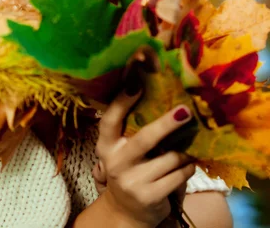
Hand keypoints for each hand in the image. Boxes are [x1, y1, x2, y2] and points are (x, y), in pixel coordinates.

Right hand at [94, 79, 195, 227]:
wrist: (126, 213)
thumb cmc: (129, 169)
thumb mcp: (122, 149)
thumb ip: (132, 129)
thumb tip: (159, 94)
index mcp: (106, 145)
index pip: (110, 119)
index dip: (122, 100)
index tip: (137, 82)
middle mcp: (116, 162)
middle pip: (145, 138)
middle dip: (167, 123)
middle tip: (185, 110)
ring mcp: (132, 181)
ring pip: (170, 157)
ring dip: (184, 151)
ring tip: (189, 147)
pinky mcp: (150, 197)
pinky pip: (179, 175)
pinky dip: (187, 167)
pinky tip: (187, 164)